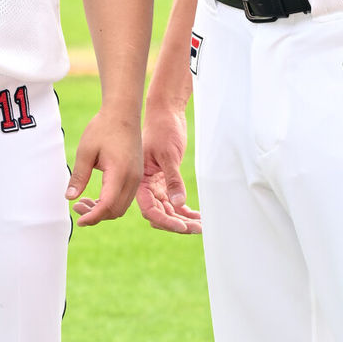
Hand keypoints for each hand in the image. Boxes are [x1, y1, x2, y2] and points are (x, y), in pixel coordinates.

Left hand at [65, 107, 142, 227]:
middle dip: (96, 215)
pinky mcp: (136, 174)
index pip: (107, 205)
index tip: (78, 220)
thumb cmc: (103, 128)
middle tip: (77, 207)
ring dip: (103, 210)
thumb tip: (70, 198)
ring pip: (121, 206)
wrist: (123, 112)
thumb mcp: (86, 151)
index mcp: (120, 172)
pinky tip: (96, 197)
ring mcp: (137, 177)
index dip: (92, 217)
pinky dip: (111, 202)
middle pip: (116, 210)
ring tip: (83, 202)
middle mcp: (133, 178)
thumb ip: (79, 176)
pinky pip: (125, 197)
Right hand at [136, 103, 200, 234]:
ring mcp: (157, 183)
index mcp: (140, 180)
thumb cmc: (163, 129)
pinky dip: (186, 210)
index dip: (165, 221)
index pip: (150, 209)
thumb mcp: (168, 155)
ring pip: (169, 209)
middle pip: (160, 213)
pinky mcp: (167, 179)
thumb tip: (178, 205)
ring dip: (184, 219)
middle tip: (197, 228)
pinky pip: (175, 201)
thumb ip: (172, 180)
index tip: (182, 226)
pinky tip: (198, 216)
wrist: (166, 113)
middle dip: (177, 223)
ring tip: (202, 225)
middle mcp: (147, 185)